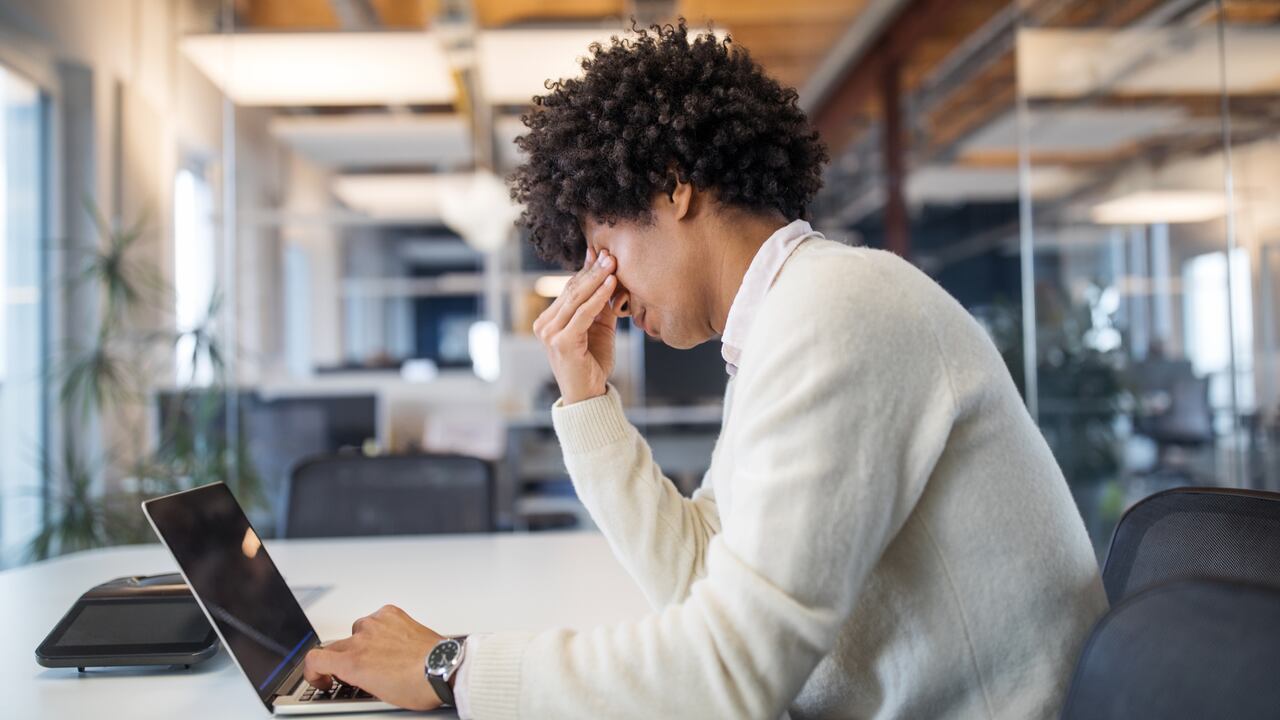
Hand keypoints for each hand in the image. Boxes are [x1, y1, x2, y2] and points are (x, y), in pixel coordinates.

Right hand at [302, 604, 444, 710]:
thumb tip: (351, 675)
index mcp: (352, 662)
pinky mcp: (391, 613)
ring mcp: (376, 623)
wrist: (443, 669)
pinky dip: (380, 629)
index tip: (323, 677)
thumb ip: (356, 678)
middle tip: (355, 670)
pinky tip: (392, 641)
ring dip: (362, 643)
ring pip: (356, 631)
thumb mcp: (376, 693)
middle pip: (334, 646)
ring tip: (381, 656)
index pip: (315, 659)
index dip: (313, 672)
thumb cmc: (416, 685)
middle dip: (340, 660)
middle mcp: (360, 639)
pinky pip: (376, 619)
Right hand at [533, 247, 621, 404]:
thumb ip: (602, 305)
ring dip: (597, 278)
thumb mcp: (599, 328)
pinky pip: (584, 313)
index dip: (586, 270)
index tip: (600, 252)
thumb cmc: (593, 363)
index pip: (569, 289)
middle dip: (592, 270)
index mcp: (549, 320)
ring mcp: (550, 333)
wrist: (588, 395)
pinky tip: (611, 283)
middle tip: (609, 253)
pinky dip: (599, 297)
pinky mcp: (561, 341)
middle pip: (572, 290)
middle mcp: (544, 324)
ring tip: (612, 262)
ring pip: (576, 298)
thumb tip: (611, 276)